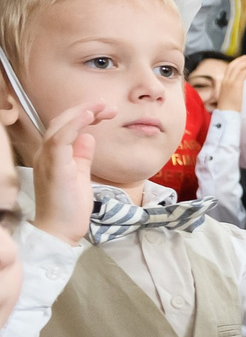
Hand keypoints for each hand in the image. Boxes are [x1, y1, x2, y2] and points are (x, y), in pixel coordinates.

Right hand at [30, 103, 110, 243]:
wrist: (59, 230)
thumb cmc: (70, 207)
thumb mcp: (80, 175)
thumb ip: (82, 155)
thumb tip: (88, 137)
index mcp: (52, 155)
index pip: (64, 126)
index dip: (83, 115)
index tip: (105, 111)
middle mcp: (45, 154)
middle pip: (61, 121)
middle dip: (85, 109)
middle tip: (108, 106)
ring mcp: (47, 159)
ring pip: (59, 126)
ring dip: (82, 112)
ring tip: (102, 107)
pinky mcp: (53, 166)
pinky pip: (60, 139)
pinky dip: (74, 124)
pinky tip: (89, 117)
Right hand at [213, 55, 245, 113]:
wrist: (225, 113)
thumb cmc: (228, 107)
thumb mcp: (228, 95)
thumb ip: (231, 89)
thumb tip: (237, 87)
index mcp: (223, 82)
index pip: (228, 69)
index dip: (235, 63)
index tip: (242, 60)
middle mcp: (225, 80)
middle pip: (232, 65)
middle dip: (241, 60)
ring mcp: (230, 82)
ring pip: (238, 68)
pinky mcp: (236, 85)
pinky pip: (243, 73)